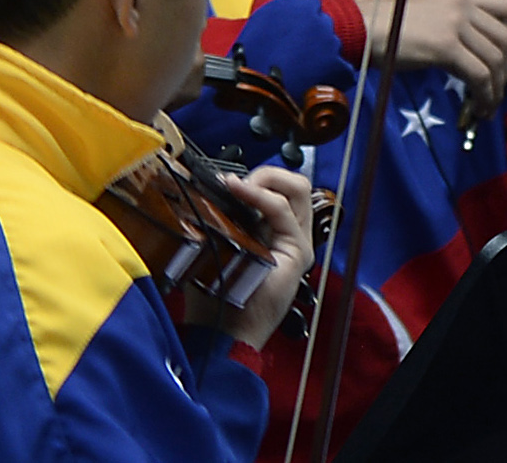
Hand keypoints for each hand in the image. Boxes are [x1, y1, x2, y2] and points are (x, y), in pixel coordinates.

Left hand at [219, 164, 318, 349]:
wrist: (225, 332)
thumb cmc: (217, 296)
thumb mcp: (216, 249)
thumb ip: (222, 222)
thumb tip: (208, 191)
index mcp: (274, 233)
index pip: (280, 190)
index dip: (257, 179)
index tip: (224, 182)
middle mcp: (292, 235)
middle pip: (295, 185)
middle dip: (266, 174)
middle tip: (236, 184)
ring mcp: (298, 242)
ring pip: (298, 189)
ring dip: (266, 179)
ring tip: (238, 186)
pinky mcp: (298, 251)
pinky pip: (283, 211)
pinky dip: (261, 195)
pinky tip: (241, 191)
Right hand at [367, 0, 506, 108]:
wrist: (355, 27)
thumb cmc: (381, 25)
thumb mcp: (425, 11)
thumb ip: (451, 20)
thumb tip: (471, 50)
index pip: (506, 8)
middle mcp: (462, 3)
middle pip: (506, 36)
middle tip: (498, 87)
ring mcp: (455, 23)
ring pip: (495, 59)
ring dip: (497, 87)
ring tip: (488, 105)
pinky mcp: (445, 46)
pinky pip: (480, 75)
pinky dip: (485, 95)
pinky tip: (480, 108)